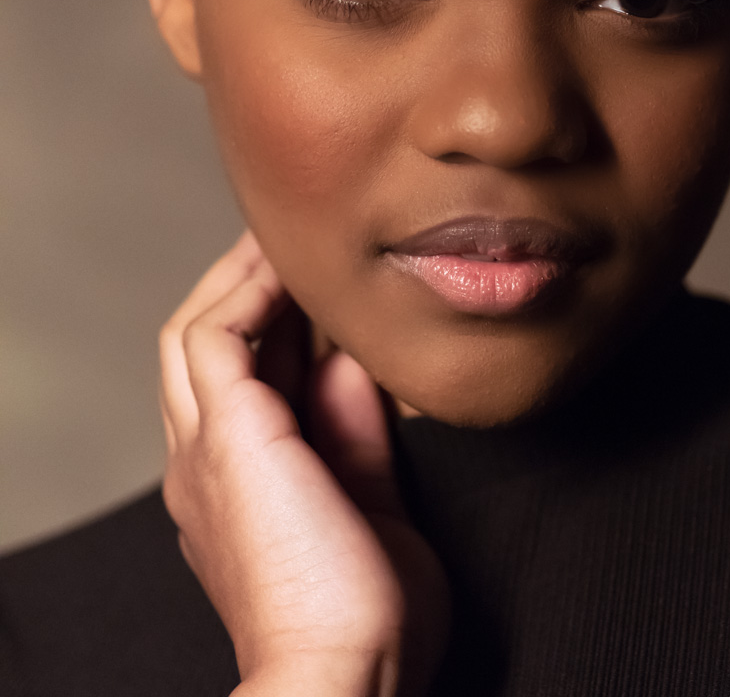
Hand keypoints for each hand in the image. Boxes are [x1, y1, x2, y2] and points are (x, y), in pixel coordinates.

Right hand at [159, 232, 449, 695]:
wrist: (348, 675)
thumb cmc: (367, 613)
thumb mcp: (370, 499)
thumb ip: (357, 431)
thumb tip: (356, 361)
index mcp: (239, 488)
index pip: (245, 382)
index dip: (280, 328)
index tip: (326, 290)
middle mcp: (204, 464)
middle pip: (204, 349)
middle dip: (247, 291)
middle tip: (296, 249)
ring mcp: (204, 450)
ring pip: (193, 332)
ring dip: (239, 280)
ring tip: (285, 241)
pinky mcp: (224, 436)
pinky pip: (213, 336)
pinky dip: (244, 292)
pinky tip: (286, 268)